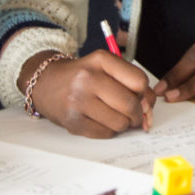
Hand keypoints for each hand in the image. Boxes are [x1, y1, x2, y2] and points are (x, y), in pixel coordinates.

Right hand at [26, 52, 155, 137]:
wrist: (46, 83)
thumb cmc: (82, 76)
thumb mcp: (105, 67)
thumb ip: (130, 82)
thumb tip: (148, 109)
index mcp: (101, 60)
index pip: (139, 81)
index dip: (145, 93)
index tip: (141, 98)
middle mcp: (88, 78)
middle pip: (130, 104)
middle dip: (138, 114)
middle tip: (133, 114)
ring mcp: (78, 101)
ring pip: (120, 123)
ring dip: (123, 124)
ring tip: (114, 116)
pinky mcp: (73, 121)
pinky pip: (105, 133)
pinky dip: (109, 130)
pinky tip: (100, 120)